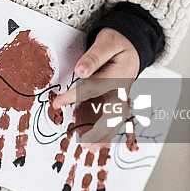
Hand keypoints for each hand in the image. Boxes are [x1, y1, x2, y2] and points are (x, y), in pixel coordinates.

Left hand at [51, 28, 139, 151]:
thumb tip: (80, 72)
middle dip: (99, 131)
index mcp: (120, 76)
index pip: (94, 88)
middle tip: (84, 144)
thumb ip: (94, 57)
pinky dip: (107, 132)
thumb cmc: (117, 42)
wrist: (132, 44)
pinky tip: (97, 143)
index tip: (57, 103)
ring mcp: (122, 97)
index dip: (74, 96)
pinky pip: (114, 119)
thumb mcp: (107, 42)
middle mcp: (123, 90)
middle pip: (113, 114)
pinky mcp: (118, 101)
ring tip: (90, 148)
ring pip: (116, 121)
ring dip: (104, 136)